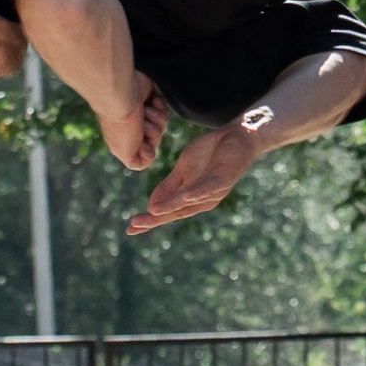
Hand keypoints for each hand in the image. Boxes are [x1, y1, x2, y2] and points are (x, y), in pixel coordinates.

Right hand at [99, 82, 169, 171]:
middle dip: (153, 132)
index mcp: (125, 142)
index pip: (147, 155)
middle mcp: (133, 129)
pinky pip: (164, 111)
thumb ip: (134, 161)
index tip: (141, 142)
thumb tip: (144, 161)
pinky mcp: (149, 100)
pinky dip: (160, 108)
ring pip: (162, 125)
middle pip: (156, 139)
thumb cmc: (122, 126)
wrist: (122, 96)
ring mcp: (141, 115)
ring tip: (145, 111)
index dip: (148, 150)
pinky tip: (152, 102)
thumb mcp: (124, 152)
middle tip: (143, 124)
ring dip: (156, 119)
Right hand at [125, 118, 262, 235]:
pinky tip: (184, 196)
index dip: (150, 221)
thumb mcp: (183, 169)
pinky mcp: (225, 178)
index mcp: (192, 200)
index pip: (168, 213)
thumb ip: (168, 187)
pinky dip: (197, 193)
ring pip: (189, 202)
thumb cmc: (209, 153)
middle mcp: (204, 200)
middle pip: (176, 212)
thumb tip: (151, 206)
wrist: (235, 136)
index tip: (130, 229)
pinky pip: (209, 187)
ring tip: (153, 212)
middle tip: (135, 225)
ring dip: (172, 207)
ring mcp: (215, 191)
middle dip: (156, 219)